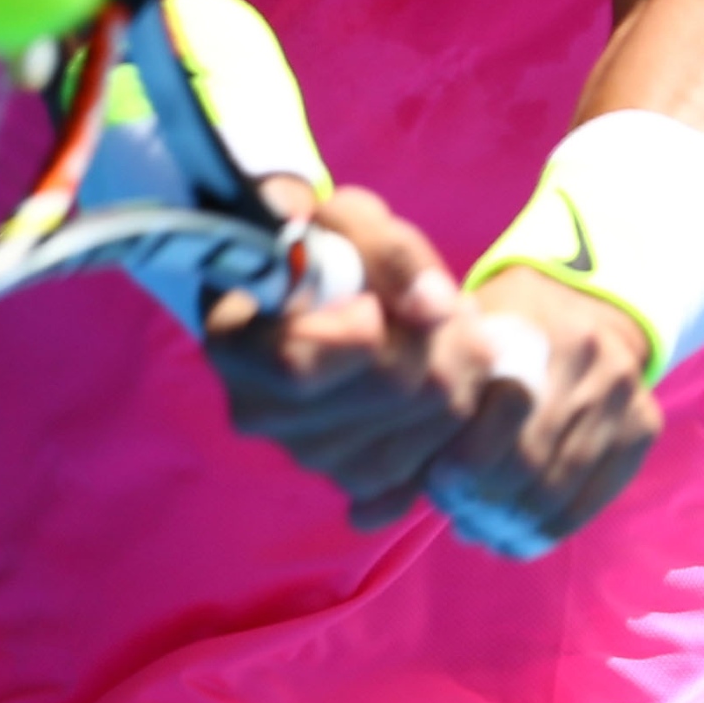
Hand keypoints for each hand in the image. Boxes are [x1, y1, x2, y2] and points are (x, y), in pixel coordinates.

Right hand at [206, 183, 500, 517]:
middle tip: (447, 303)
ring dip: (464, 368)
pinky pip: (445, 458)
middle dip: (440, 337)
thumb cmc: (329, 247)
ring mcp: (312, 455)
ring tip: (448, 332)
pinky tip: (454, 378)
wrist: (330, 292)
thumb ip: (389, 250)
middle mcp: (262, 412)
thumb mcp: (349, 221)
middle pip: (386, 391)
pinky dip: (469, 414)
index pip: (296, 366)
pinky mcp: (360, 481)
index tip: (371, 304)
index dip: (358, 335)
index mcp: (234, 345)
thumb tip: (433, 307)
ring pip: (428, 424)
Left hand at [417, 267, 661, 554]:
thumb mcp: (455, 344)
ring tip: (484, 531)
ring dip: (514, 524)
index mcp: (529, 325)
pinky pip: (593, 499)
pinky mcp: (645, 424)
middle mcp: (585, 354)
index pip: (497, 413)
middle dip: (488, 502)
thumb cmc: (495, 333)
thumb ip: (418, 408)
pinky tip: (518, 538)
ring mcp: (622, 390)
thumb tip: (362, 514)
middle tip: (460, 517)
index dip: (465, 465)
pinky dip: (550, 530)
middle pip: (529, 461)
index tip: (440, 487)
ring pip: (559, 488)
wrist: (582, 304)